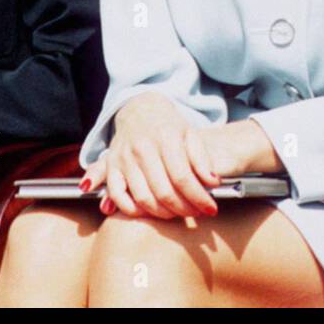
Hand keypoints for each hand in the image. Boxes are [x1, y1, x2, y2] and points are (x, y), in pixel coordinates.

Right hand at [81, 92, 280, 220]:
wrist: (139, 106)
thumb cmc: (170, 124)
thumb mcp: (191, 133)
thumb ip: (201, 156)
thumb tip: (212, 180)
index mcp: (166, 137)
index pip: (184, 176)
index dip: (199, 195)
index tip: (211, 207)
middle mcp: (143, 148)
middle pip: (165, 190)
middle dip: (185, 208)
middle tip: (199, 216)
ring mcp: (124, 157)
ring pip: (142, 196)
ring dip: (161, 212)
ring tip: (178, 216)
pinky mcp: (110, 165)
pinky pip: (117, 194)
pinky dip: (129, 207)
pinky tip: (146, 212)